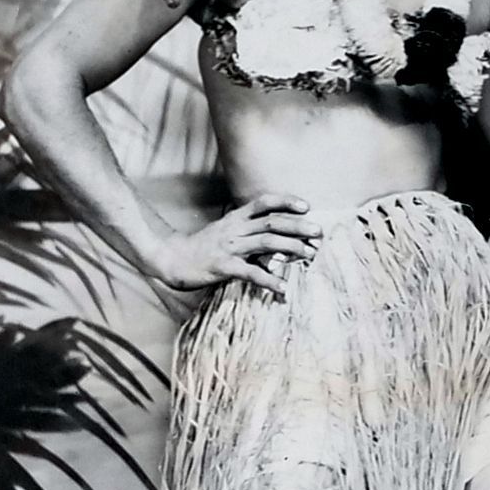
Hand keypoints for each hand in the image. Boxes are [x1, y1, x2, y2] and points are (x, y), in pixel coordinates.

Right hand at [150, 194, 320, 296]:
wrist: (172, 259)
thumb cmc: (203, 247)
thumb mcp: (225, 231)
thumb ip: (248, 230)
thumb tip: (277, 236)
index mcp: (235, 219)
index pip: (263, 203)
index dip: (285, 201)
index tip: (306, 206)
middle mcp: (235, 229)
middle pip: (271, 222)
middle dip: (297, 225)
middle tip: (318, 232)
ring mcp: (229, 247)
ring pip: (266, 242)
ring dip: (291, 247)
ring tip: (309, 254)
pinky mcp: (223, 267)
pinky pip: (251, 273)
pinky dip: (269, 280)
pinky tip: (283, 288)